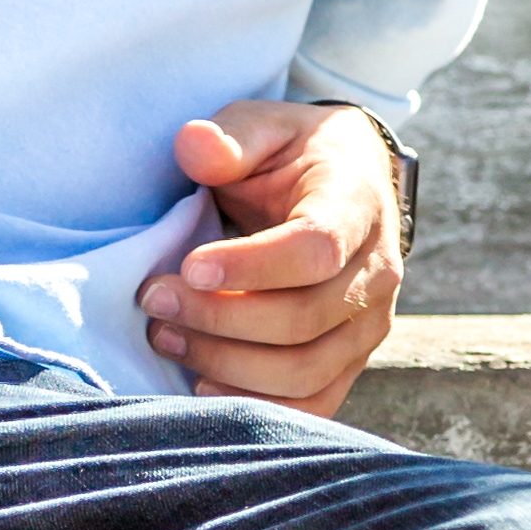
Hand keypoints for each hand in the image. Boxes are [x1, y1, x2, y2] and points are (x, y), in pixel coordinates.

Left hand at [143, 102, 403, 419]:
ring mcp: (369, 323)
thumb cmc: (293, 156)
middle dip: (217, 318)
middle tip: (154, 300)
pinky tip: (201, 382)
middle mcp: (377, 272)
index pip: (316, 249)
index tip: (188, 267)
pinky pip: (312, 402)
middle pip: (301, 319)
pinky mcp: (352, 359)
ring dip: (225, 362)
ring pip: (303, 370)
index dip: (251, 266)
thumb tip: (194, 146)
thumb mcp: (264, 126)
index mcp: (358, 205)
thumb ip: (231, 134)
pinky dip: (255, 404)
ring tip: (165, 335)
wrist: (348, 186)